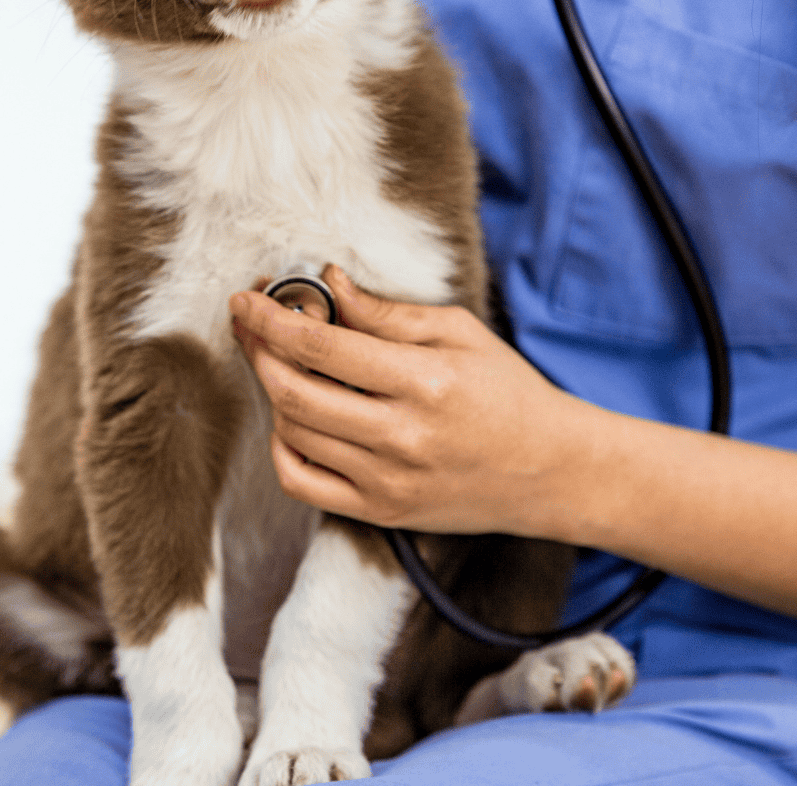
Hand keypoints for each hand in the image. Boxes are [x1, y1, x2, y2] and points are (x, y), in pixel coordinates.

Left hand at [228, 266, 580, 534]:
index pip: (322, 346)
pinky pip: (302, 484)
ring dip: (272, 392)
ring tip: (282, 363)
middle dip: (258, 351)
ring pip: (293, 434)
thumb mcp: (460, 332)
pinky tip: (293, 418)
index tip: (246, 297)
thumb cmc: (508, 391)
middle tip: (250, 324)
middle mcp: (402, 436)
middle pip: (294, 392)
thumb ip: (388, 313)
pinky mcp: (381, 513)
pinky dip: (282, 447)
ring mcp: (388, 482)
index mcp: (425, 381)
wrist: (551, 470)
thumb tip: (330, 284)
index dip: (271, 319)